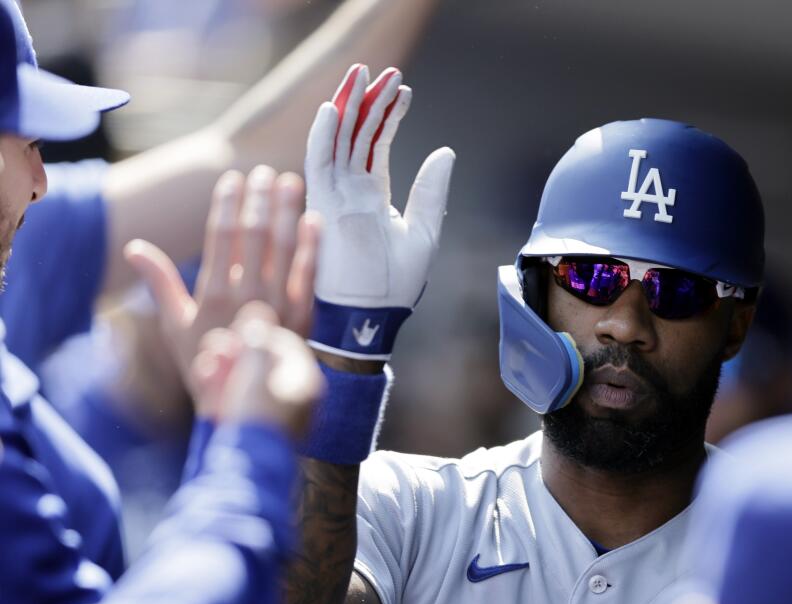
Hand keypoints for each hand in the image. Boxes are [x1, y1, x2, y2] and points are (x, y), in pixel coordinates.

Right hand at [126, 166, 320, 415]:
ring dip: (287, 211)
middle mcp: (246, 295)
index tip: (232, 178)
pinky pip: (310, 275)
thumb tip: (133, 247)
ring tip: (289, 181)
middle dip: (259, 199)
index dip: (227, 204)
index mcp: (213, 293)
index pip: (221, 237)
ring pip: (284, 248)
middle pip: (254, 234)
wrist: (245, 403)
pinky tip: (314, 219)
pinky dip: (312, 246)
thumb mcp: (177, 324)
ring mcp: (277, 305)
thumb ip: (159, 282)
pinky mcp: (303, 316)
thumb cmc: (206, 361)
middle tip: (263, 171)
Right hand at [304, 63, 454, 359]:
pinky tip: (334, 108)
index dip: (388, 117)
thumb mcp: (423, 232)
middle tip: (384, 72)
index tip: (403, 91)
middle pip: (357, 137)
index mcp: (373, 198)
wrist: (370, 317)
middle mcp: (350, 192)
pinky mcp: (322, 207)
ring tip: (364, 76)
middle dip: (370, 103)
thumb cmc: (394, 286)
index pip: (377, 146)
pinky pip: (318, 164)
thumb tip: (445, 151)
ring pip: (339, 142)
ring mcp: (334, 197)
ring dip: (349, 108)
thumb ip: (431, 191)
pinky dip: (323, 135)